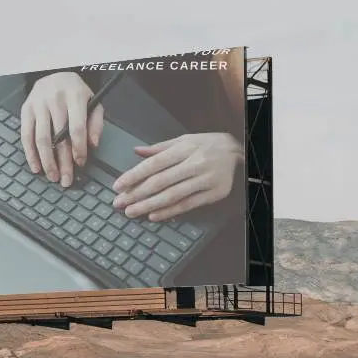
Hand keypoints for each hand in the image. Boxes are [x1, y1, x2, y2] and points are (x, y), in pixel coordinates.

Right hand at [20, 71, 103, 186]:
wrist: (54, 73)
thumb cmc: (75, 92)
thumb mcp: (93, 101)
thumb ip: (96, 122)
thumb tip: (92, 144)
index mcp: (75, 96)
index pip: (76, 127)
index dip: (78, 148)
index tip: (81, 163)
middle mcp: (55, 99)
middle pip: (58, 137)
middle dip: (63, 162)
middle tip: (66, 179)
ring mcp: (38, 104)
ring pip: (41, 138)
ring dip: (46, 161)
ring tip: (52, 176)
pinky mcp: (26, 110)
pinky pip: (26, 135)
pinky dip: (30, 153)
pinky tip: (36, 166)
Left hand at [113, 132, 242, 221]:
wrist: (239, 152)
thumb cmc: (208, 146)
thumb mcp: (184, 140)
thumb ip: (159, 148)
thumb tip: (136, 151)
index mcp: (184, 149)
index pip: (154, 164)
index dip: (134, 176)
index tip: (118, 186)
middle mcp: (194, 164)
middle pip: (160, 181)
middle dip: (136, 194)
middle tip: (119, 203)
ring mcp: (204, 180)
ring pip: (172, 195)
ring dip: (149, 206)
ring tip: (132, 212)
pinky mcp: (213, 194)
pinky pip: (188, 205)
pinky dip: (170, 212)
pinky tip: (154, 216)